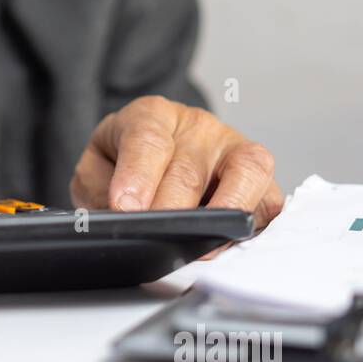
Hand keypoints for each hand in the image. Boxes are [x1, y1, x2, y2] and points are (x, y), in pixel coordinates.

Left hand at [70, 96, 282, 229]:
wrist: (150, 160)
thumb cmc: (122, 165)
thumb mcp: (94, 172)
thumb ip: (99, 192)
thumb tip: (121, 220)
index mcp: (153, 115)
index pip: (148, 139)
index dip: (137, 176)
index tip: (126, 208)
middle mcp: (198, 127)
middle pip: (189, 168)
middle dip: (170, 209)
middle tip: (153, 235)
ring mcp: (234, 149)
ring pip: (244, 173)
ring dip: (220, 213)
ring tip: (197, 245)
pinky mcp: (260, 180)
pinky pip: (268, 199)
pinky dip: (252, 224)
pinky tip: (226, 242)